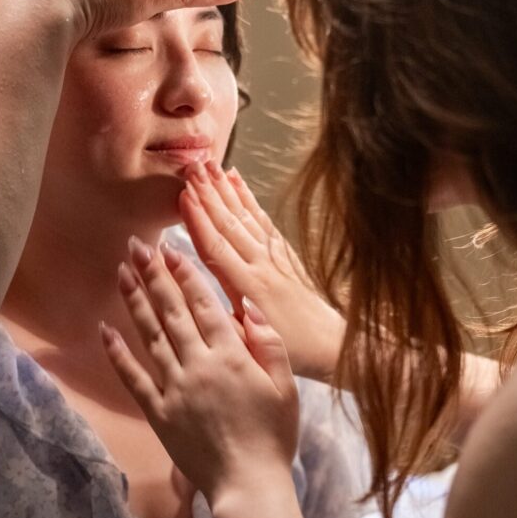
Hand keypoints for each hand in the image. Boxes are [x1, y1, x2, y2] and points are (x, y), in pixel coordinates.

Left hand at [102, 237, 299, 501]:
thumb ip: (268, 344)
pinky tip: (104, 330)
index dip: (185, 274)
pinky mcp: (158, 413)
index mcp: (231, 356)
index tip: (170, 249)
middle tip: (136, 246)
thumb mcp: (286, 387)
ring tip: (121, 272)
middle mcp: (198, 366)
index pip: (204, 305)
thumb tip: (248, 307)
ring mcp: (174, 389)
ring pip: (149, 337)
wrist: (248, 486)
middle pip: (171, 312)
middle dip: (153, 275)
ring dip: (134, 302)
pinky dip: (117, 353)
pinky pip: (133, 378)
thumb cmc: (274, 437)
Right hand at [180, 163, 344, 382]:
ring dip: (225, 190)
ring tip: (208, 165)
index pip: (218, 249)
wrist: (333, 345)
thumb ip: (224, 324)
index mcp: (250, 289)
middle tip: (190, 167)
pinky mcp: (284, 254)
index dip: (199, 222)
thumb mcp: (251, 347)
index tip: (183, 196)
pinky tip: (237, 180)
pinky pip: (263, 220)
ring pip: (245, 216)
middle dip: (208, 194)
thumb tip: (192, 305)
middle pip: (230, 224)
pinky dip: (248, 198)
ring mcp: (274, 257)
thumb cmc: (291, 352)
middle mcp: (262, 266)